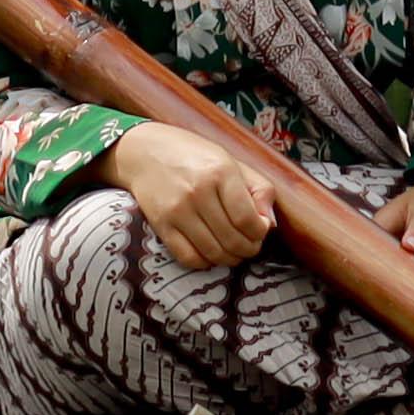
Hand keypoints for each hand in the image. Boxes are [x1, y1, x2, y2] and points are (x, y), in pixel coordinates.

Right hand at [109, 121, 277, 268]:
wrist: (143, 151)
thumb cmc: (192, 155)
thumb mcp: (230, 160)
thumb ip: (258, 188)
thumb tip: (270, 224)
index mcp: (220, 171)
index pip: (248, 219)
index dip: (260, 232)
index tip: (260, 230)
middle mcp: (198, 192)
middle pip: (233, 240)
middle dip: (248, 249)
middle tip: (249, 245)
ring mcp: (177, 210)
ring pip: (213, 253)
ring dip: (229, 259)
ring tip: (233, 251)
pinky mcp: (161, 224)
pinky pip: (188, 258)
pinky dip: (204, 263)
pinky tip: (210, 252)